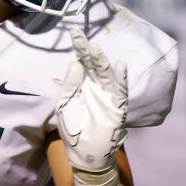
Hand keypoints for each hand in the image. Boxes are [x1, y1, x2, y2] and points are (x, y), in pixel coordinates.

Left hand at [55, 28, 127, 172]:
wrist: (84, 153)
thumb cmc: (72, 129)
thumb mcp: (64, 105)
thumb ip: (69, 85)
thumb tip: (75, 63)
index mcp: (82, 84)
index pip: (81, 61)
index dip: (79, 47)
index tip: (74, 31)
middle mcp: (96, 86)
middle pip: (93, 64)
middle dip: (88, 50)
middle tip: (80, 34)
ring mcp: (107, 96)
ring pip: (105, 74)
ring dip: (101, 61)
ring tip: (95, 49)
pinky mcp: (117, 107)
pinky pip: (120, 91)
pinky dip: (121, 78)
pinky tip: (120, 65)